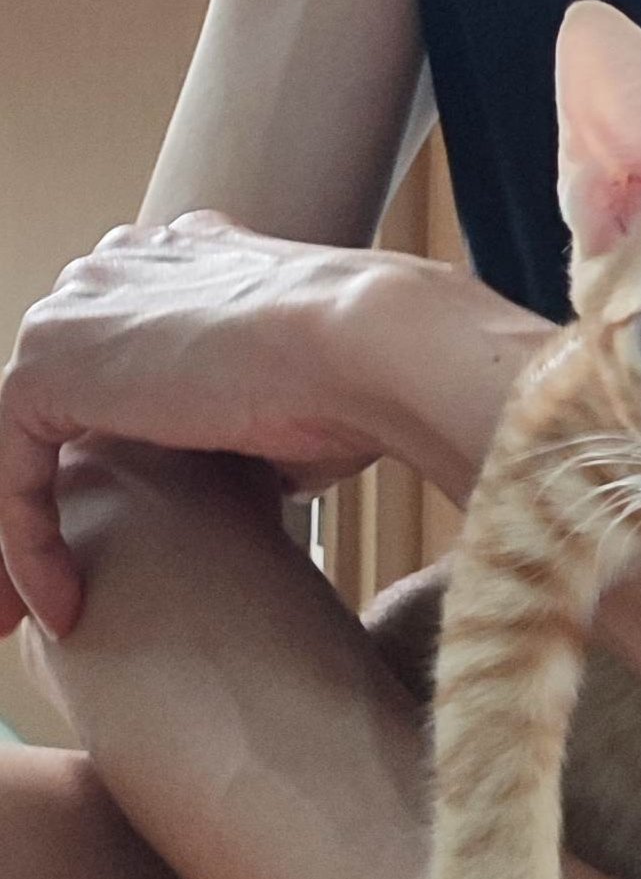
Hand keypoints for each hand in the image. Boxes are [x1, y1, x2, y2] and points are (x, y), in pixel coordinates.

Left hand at [0, 212, 423, 638]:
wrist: (367, 346)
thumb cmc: (362, 385)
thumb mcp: (293, 412)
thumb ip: (246, 432)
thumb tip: (256, 478)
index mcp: (174, 262)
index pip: (114, 359)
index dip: (110, 444)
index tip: (122, 526)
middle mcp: (113, 273)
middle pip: (51, 398)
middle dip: (40, 495)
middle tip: (60, 584)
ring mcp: (73, 313)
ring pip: (15, 441)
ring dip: (19, 537)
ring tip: (37, 616)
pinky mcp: (44, 367)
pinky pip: (7, 472)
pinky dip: (26, 548)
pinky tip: (63, 609)